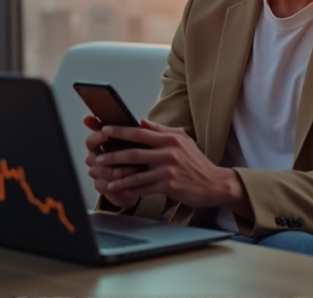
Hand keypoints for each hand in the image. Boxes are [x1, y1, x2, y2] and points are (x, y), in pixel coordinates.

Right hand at [83, 115, 139, 208]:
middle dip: (110, 158)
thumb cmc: (130, 153)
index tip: (105, 133)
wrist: (131, 176)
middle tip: (125, 155)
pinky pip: (104, 186)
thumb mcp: (133, 141)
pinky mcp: (100, 186)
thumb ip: (135, 132)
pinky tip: (128, 182)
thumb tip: (142, 121)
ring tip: (134, 169)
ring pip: (101, 173)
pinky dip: (116, 184)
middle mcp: (93, 158)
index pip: (91, 140)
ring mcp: (96, 173)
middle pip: (92, 158)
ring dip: (117, 171)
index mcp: (97, 144)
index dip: (97, 136)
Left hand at [95, 119, 248, 214]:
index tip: (105, 130)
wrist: (213, 183)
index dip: (120, 132)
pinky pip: (143, 188)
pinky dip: (129, 189)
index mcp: (170, 139)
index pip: (140, 133)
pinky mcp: (169, 186)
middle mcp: (168, 153)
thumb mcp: (182, 140)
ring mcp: (168, 170)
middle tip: (99, 157)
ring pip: (136, 173)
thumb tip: (141, 122)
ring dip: (118, 176)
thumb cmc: (196, 162)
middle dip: (113, 155)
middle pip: (134, 153)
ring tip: (105, 176)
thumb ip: (161, 130)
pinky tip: (119, 190)